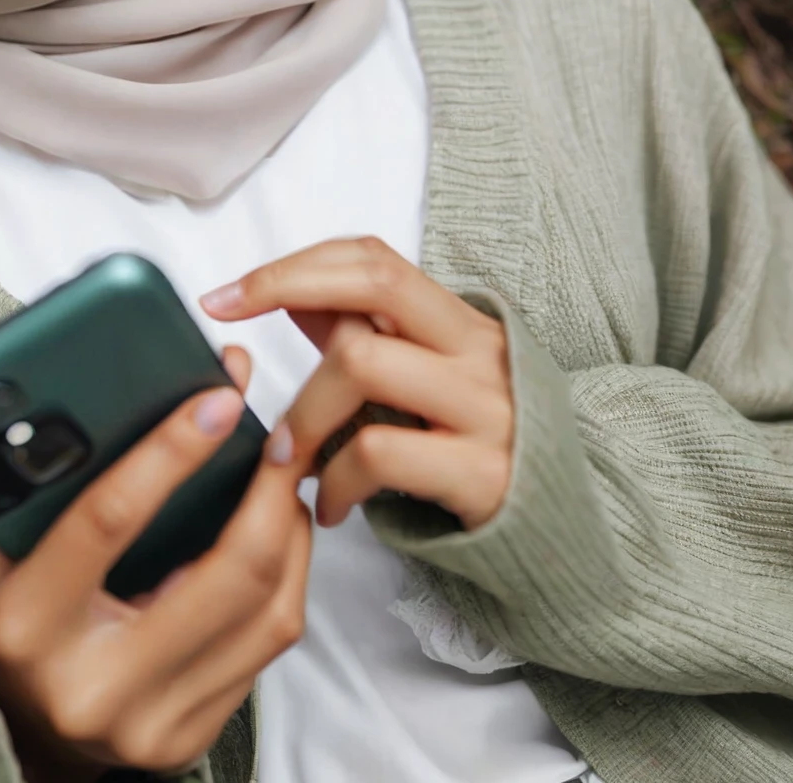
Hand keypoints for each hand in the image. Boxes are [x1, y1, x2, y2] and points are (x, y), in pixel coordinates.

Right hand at [0, 349, 309, 780]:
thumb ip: (15, 485)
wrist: (17, 732)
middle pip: (225, 574)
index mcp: (27, 625)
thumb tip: (62, 395)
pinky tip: (277, 530)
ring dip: (288, 529)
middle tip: (282, 433)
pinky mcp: (194, 735)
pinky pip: (269, 643)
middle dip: (267, 492)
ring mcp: (153, 721)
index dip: (170, 452)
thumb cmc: (6, 622)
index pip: (109, 520)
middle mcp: (94, 685)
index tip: (218, 400)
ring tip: (285, 473)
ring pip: (267, 610)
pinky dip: (287, 575)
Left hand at [201, 238, 513, 531]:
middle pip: (373, 287)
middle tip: (230, 341)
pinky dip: (333, 479)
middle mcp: (478, 352)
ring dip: (302, 414)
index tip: (225, 295)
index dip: (294, 266)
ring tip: (284, 459)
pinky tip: (327, 504)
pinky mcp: (483, 473)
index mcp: (460, 322)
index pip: (374, 259)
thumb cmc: (475, 450)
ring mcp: (486, 408)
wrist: (566, 534)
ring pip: (362, 363)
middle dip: (286, 295)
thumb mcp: (420, 382)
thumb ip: (358, 334)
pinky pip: (378, 453)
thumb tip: (287, 293)